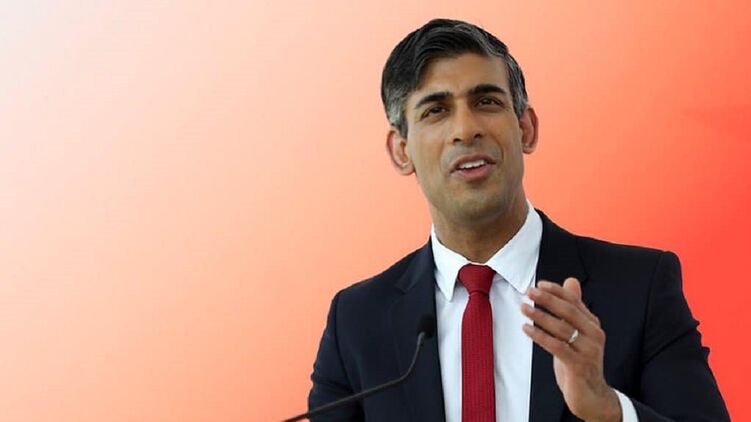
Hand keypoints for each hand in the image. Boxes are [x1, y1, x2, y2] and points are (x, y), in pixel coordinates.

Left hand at [521, 278, 621, 421]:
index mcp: (593, 325)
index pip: (574, 302)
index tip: (539, 284)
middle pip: (569, 311)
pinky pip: (557, 347)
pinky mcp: (579, 365)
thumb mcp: (576, 333)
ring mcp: (588, 351)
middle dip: (547, 300)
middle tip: (529, 292)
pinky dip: (540, 336)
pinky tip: (526, 329)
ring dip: (539, 316)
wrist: (592, 395)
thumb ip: (573, 309)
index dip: (557, 291)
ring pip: (561, 328)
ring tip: (523, 308)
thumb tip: (571, 281)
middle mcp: (594, 335)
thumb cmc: (580, 361)